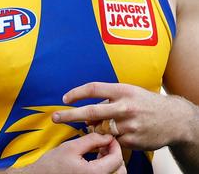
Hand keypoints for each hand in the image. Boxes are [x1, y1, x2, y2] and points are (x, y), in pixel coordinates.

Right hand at [19, 133, 124, 173]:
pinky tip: (96, 160)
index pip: (116, 159)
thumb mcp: (71, 147)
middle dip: (115, 155)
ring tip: (100, 151)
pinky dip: (107, 169)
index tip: (108, 137)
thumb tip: (107, 136)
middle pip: (120, 170)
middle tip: (105, 143)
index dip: (115, 145)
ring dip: (112, 163)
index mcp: (95, 173)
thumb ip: (91, 140)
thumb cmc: (52, 165)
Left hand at [52, 82, 188, 150]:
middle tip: (55, 117)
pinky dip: (111, 138)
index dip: (76, 93)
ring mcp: (129, 125)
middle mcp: (125, 107)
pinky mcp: (133, 140)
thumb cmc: (145, 103)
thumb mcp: (128, 92)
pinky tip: (119, 134)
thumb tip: (86, 115)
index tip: (64, 98)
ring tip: (100, 126)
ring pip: (100, 129)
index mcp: (122, 91)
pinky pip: (113, 140)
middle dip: (70, 115)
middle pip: (91, 111)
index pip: (93, 88)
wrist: (174, 119)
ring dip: (94, 129)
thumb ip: (107, 100)